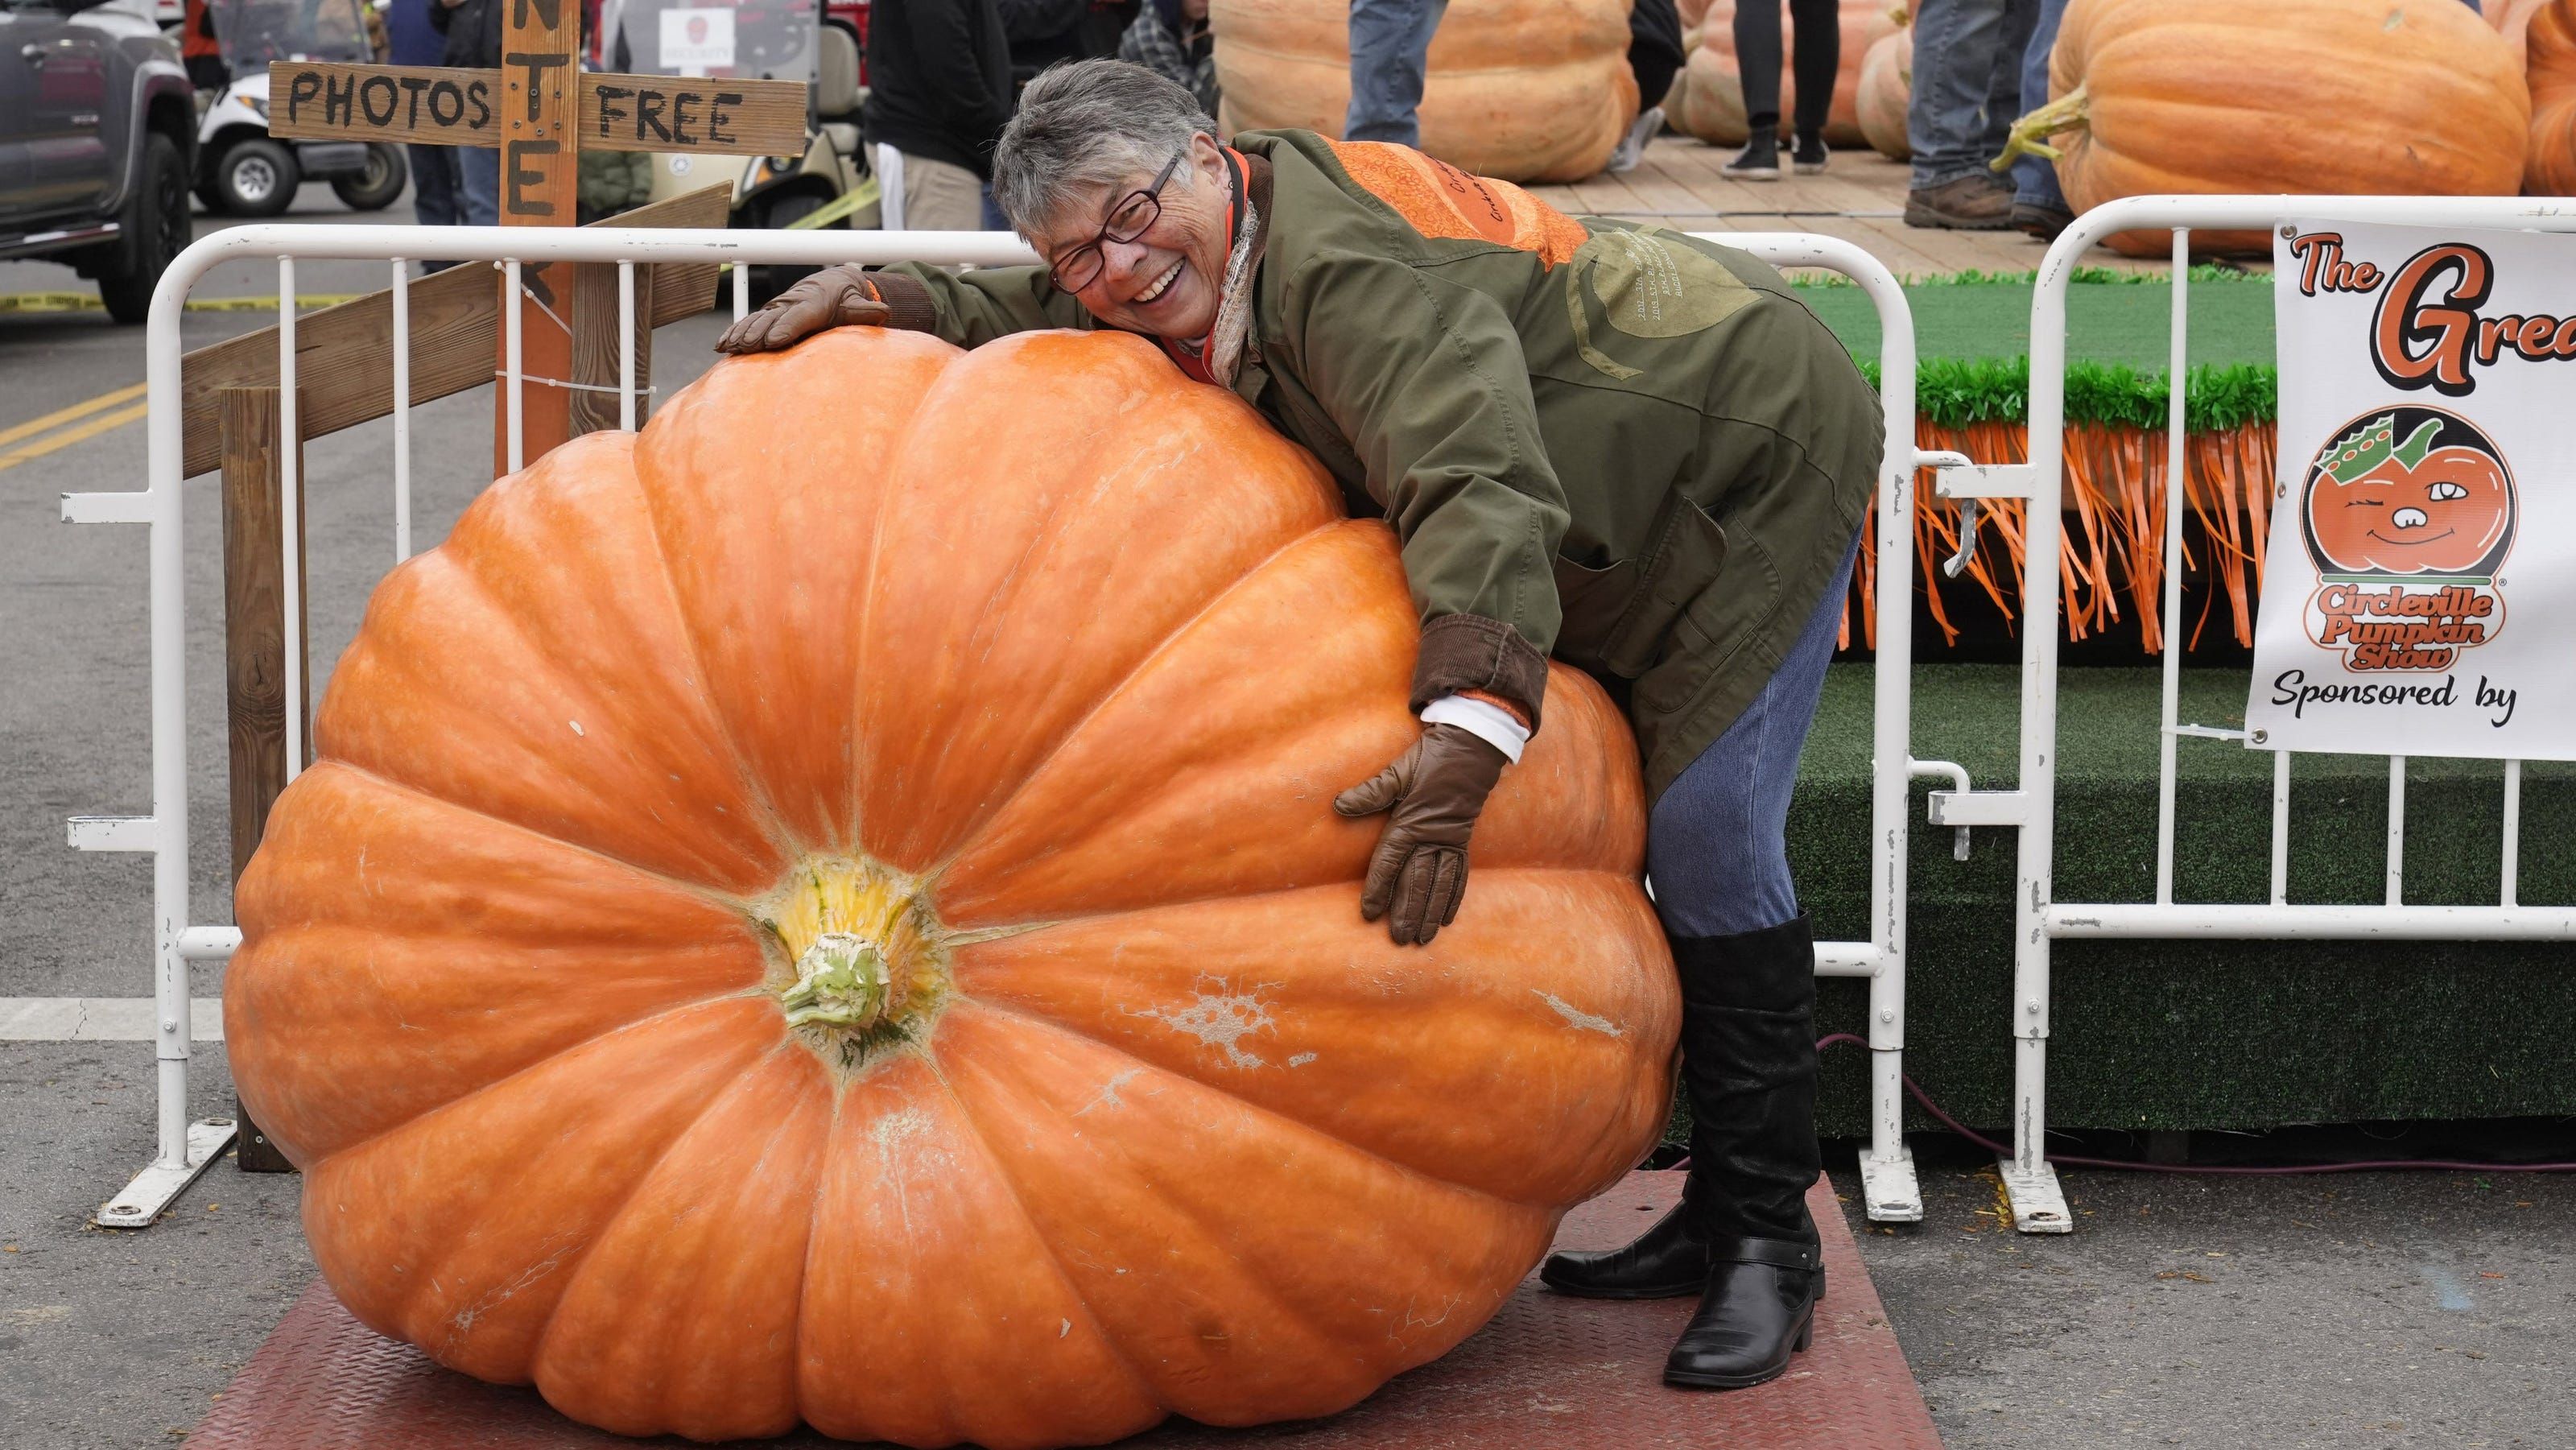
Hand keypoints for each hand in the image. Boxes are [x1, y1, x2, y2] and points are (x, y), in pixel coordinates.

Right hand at [713, 266, 890, 354]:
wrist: (833, 284)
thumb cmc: (847, 299)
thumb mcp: (858, 303)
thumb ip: (866, 310)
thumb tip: (884, 310)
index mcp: (813, 303)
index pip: (798, 316)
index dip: (786, 327)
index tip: (776, 341)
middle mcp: (790, 305)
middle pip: (771, 320)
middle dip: (758, 334)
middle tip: (747, 348)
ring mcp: (776, 310)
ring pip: (755, 321)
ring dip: (741, 334)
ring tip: (728, 348)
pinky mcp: (767, 316)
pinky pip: (748, 324)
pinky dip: (733, 333)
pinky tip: (721, 347)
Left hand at [1333, 723, 1507, 945]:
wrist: (1472, 749)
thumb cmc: (1432, 760)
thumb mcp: (1399, 771)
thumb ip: (1371, 792)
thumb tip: (1340, 805)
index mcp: (1411, 822)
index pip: (1390, 863)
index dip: (1379, 890)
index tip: (1370, 914)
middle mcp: (1432, 838)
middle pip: (1417, 882)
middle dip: (1408, 912)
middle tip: (1400, 939)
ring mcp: (1450, 841)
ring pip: (1439, 885)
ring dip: (1431, 913)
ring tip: (1424, 938)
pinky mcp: (1462, 840)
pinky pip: (1459, 874)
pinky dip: (1453, 897)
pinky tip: (1448, 918)